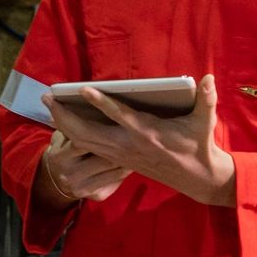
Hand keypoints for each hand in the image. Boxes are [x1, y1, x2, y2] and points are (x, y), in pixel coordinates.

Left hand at [46, 75, 235, 206]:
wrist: (197, 177)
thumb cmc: (199, 145)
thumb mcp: (204, 121)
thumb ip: (206, 99)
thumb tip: (209, 78)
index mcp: (148, 133)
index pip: (121, 116)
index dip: (101, 103)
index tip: (83, 90)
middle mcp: (129, 145)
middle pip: (89, 132)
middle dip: (65, 116)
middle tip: (48, 97)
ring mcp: (121, 155)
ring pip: (84, 142)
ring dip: (64, 125)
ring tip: (50, 107)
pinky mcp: (119, 160)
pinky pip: (89, 148)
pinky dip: (73, 136)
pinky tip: (62, 124)